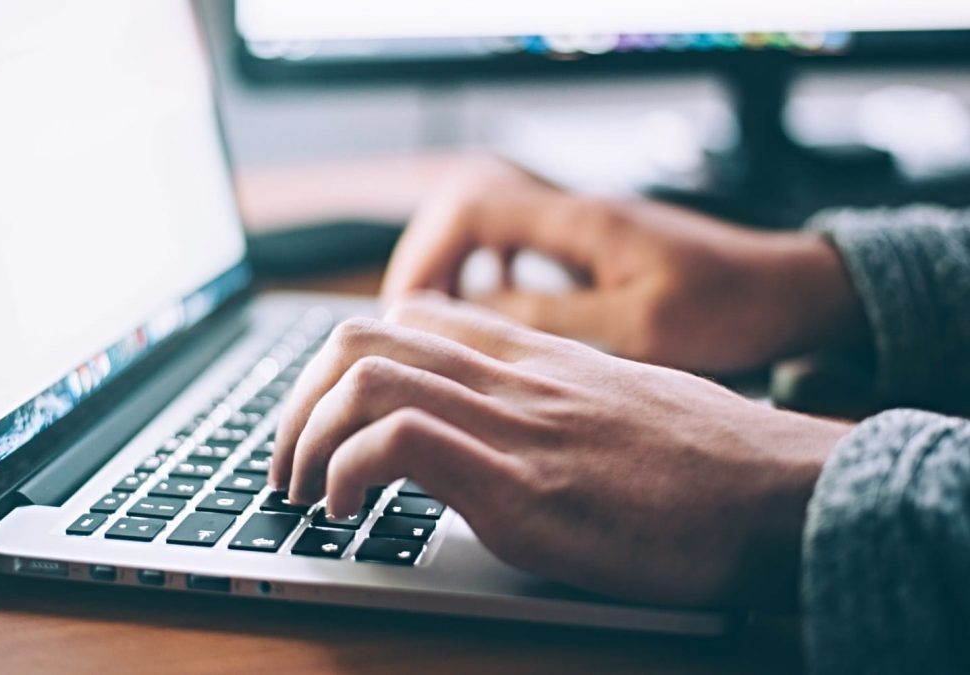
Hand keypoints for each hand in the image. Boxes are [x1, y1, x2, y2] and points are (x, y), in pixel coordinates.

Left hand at [271, 293, 852, 607]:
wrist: (781, 492)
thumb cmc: (710, 460)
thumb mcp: (620, 403)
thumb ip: (552, 398)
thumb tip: (506, 426)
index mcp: (533, 357)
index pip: (410, 316)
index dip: (344, 361)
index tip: (327, 415)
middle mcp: (512, 376)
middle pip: (361, 336)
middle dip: (298, 399)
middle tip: (289, 459)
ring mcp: (513, 424)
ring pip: (364, 376)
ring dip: (304, 436)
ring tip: (302, 490)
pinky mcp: (521, 486)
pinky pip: (397, 442)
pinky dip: (346, 472)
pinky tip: (346, 513)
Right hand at [381, 155, 866, 373]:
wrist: (790, 291)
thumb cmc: (730, 308)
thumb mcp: (638, 328)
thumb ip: (550, 320)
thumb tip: (469, 316)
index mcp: (581, 222)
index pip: (471, 208)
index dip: (427, 256)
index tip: (407, 311)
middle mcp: (574, 213)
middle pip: (466, 209)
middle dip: (427, 261)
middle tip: (407, 324)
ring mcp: (583, 228)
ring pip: (488, 228)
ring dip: (453, 270)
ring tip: (435, 324)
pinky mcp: (593, 248)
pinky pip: (518, 248)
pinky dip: (488, 277)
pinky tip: (489, 316)